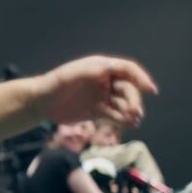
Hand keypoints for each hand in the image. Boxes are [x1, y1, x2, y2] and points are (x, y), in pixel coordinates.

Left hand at [31, 56, 156, 127]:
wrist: (41, 102)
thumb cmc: (56, 83)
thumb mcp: (73, 73)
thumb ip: (93, 70)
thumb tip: (110, 67)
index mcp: (102, 67)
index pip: (127, 70)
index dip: (141, 78)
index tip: (150, 90)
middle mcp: (105, 81)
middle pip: (128, 89)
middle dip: (134, 100)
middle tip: (134, 112)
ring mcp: (102, 96)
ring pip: (124, 103)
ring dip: (131, 111)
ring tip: (133, 120)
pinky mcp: (98, 111)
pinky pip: (115, 115)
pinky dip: (123, 120)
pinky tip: (129, 125)